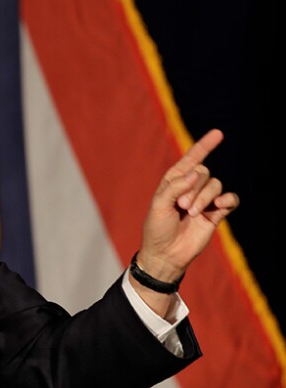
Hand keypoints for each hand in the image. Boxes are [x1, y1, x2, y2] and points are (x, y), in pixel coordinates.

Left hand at [137, 128, 238, 283]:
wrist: (166, 253)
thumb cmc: (157, 228)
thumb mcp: (159, 205)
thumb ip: (175, 187)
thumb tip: (195, 173)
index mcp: (174, 181)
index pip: (191, 159)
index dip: (204, 146)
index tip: (218, 133)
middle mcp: (191, 187)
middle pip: (203, 173)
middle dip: (194, 188)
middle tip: (182, 206)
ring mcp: (205, 200)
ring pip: (215, 185)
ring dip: (205, 197)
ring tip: (191, 212)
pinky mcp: (216, 213)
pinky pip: (231, 200)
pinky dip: (227, 200)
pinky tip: (220, 205)